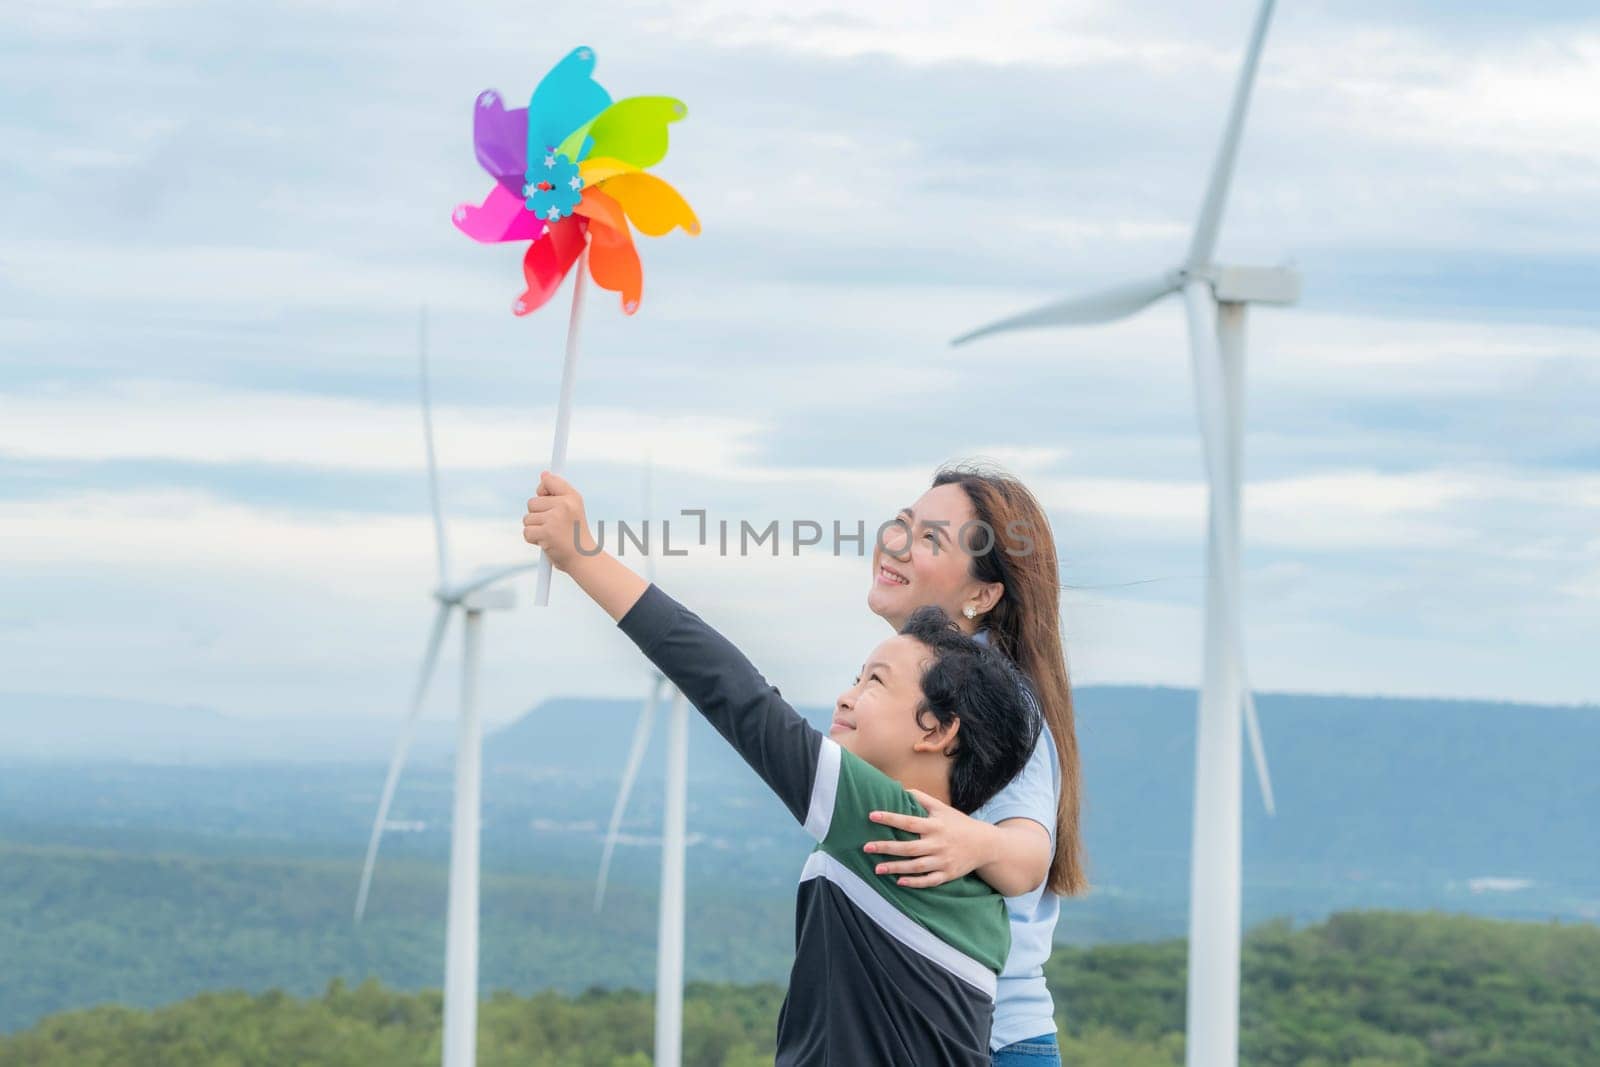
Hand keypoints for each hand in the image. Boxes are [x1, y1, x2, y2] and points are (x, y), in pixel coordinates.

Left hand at [522, 470, 597, 572]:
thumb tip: (543, 474)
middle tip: (553, 525)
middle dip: (537, 515)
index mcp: (572, 497)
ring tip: (551, 534)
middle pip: (532, 502)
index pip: (549, 481)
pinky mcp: (546, 533)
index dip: (542, 489)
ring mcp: (554, 519)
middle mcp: (564, 505)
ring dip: (535, 528)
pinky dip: (533, 539)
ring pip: (528, 518)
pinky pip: (527, 531)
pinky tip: (546, 542)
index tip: (546, 498)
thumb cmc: (575, 534)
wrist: (583, 558)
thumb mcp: (574, 508)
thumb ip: (558, 491)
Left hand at [864, 788, 993, 888]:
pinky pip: (929, 881)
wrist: (985, 844)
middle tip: (866, 847)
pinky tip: (899, 881)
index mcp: (935, 826)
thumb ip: (921, 799)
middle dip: (886, 847)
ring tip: (877, 869)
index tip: (871, 815)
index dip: (890, 818)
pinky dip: (914, 882)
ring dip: (896, 868)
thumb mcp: (942, 808)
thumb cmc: (958, 823)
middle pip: (909, 847)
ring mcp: (943, 861)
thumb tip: (900, 788)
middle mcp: (938, 844)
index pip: (909, 822)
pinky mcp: (948, 875)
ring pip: (916, 867)